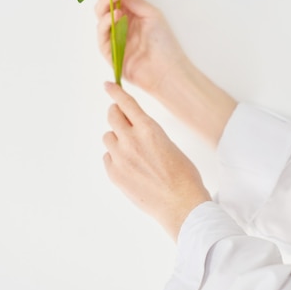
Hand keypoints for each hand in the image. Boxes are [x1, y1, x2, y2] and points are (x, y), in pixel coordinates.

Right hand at [95, 0, 186, 94]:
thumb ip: (133, 0)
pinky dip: (107, 23)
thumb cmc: (164, 43)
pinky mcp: (109, 51)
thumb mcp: (151, 14)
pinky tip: (116, 16)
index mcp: (134, 9)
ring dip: (105, 3)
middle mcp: (121, 20)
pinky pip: (101, 34)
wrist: (167, 70)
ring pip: (100, 15)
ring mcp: (114, 35)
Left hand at [102, 82, 210, 239]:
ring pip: (108, 137)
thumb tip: (134, 128)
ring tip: (131, 150)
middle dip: (116, 114)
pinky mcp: (114, 174)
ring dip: (116, 138)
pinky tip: (129, 166)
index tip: (108, 85)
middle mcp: (131, 140)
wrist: (180, 203)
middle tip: (121, 119)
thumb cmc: (183, 174)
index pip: (126, 103)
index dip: (115, 92)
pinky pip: (107, 157)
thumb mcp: (168, 142)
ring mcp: (120, 158)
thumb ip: (147, 132)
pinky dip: (115, 158)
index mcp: (148, 129)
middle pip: (112, 116)